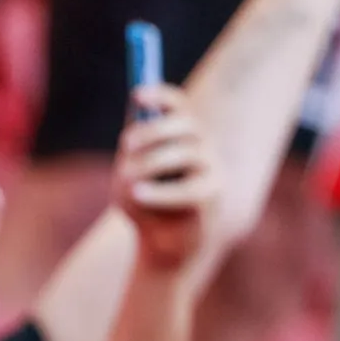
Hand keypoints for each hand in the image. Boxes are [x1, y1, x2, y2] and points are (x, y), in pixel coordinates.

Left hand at [115, 84, 217, 271]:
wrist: (160, 244)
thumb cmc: (142, 203)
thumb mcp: (127, 174)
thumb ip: (132, 149)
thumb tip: (134, 121)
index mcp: (180, 135)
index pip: (177, 105)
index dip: (160, 96)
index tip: (136, 96)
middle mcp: (201, 146)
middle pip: (185, 123)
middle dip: (154, 129)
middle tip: (127, 143)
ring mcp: (211, 169)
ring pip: (185, 154)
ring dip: (150, 164)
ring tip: (129, 181)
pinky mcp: (212, 195)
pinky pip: (188, 189)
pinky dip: (159, 192)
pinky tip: (138, 194)